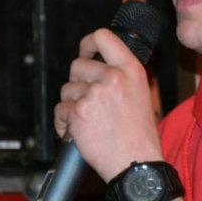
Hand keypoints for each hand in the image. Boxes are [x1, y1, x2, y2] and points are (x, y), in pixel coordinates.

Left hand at [54, 28, 163, 181]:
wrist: (136, 164)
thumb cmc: (139, 135)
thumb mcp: (140, 94)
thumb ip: (121, 76)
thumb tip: (97, 65)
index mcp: (131, 69)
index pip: (103, 36)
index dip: (88, 43)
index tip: (86, 52)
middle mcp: (113, 77)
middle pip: (77, 65)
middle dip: (77, 83)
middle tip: (88, 101)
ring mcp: (94, 94)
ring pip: (67, 90)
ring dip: (71, 105)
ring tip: (87, 121)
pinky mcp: (79, 112)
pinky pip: (60, 110)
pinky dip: (63, 123)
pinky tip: (77, 132)